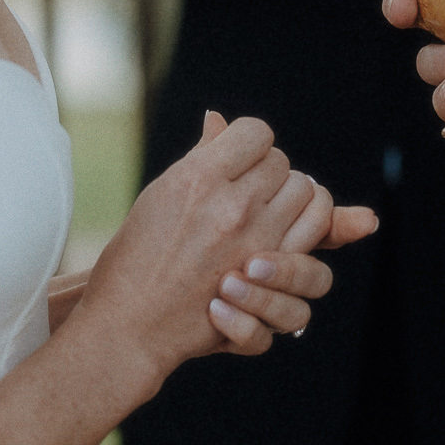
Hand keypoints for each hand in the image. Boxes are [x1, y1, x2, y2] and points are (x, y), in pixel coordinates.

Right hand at [80, 113, 361, 369]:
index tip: (239, 157)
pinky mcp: (270, 276)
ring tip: (272, 208)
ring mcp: (256, 241)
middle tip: (250, 188)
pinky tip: (287, 232)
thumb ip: (199, 157)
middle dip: (269, 171)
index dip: (250, 142)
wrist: (130, 324)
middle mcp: (233, 205)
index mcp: (198, 178)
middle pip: (282, 163)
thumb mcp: (158, 195)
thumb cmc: (134, 259)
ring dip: (292, 197)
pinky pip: (315, 233)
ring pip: (306, 193)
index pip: (256, 132)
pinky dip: (307, 227)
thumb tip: (217, 120)